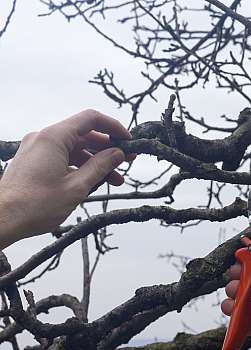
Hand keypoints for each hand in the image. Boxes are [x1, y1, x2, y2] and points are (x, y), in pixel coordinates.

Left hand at [0, 110, 131, 248]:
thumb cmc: (34, 205)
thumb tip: (118, 154)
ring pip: (74, 148)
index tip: (128, 140)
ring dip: (95, 161)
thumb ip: (101, 166)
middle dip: (107, 148)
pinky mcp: (34, 161)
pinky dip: (80, 166)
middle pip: (83, 135)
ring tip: (114, 179)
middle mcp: (43, 138)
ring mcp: (37, 150)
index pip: (90, 119)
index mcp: (53, 138)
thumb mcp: (77, 186)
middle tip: (127, 161)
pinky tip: (93, 181)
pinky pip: (63, 157)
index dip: (113, 128)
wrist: (3, 219)